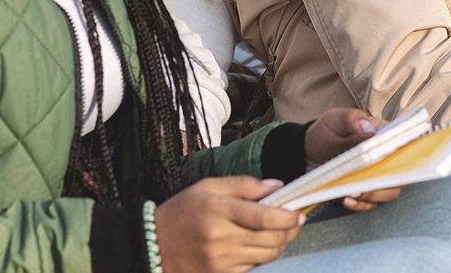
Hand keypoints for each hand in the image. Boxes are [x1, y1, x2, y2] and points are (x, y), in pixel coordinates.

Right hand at [154, 176, 304, 272]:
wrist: (151, 245)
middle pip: (271, 238)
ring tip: (280, 232)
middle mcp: (220, 238)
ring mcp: (220, 261)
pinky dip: (262, 256)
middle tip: (296, 221)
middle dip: (290, 230)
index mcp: (217, 210)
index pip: (264, 217)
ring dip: (280, 243)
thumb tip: (277, 186)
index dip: (288, 216)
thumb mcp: (208, 187)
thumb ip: (244, 185)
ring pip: (267, 255)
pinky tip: (260, 245)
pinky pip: (253, 267)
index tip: (299, 213)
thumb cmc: (181, 211)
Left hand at [304, 108, 397, 212]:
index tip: (394, 161)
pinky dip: (361, 204)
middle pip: (402, 173)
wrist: (307, 151)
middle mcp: (385, 158)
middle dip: (389, 181)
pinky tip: (347, 199)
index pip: (406, 145)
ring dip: (374, 195)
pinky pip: (370, 204)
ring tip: (353, 192)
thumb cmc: (326, 132)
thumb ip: (352, 118)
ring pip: (390, 191)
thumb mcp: (336, 119)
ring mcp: (375, 176)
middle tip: (369, 182)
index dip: (407, 154)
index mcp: (383, 136)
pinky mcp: (364, 192)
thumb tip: (368, 128)